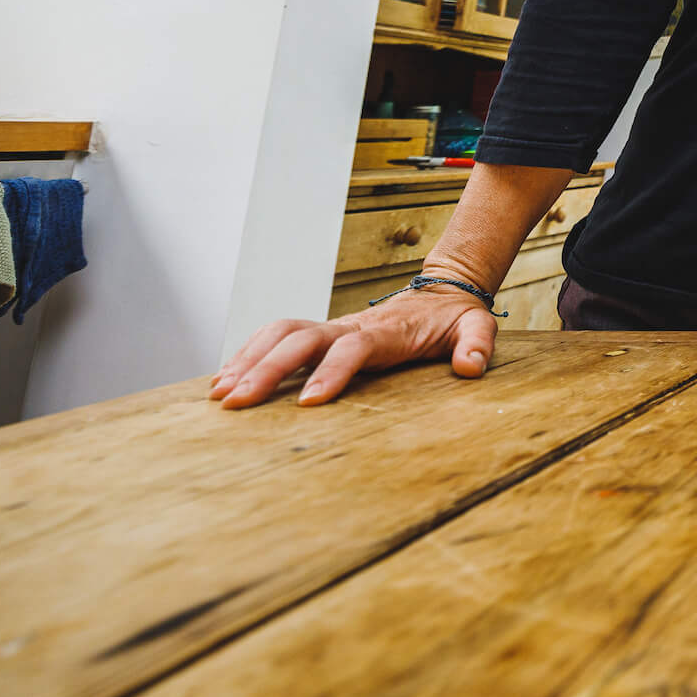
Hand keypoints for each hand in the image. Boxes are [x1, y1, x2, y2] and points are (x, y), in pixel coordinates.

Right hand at [208, 283, 496, 408]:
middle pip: (301, 340)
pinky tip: (225, 380)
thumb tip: (471, 367)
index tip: (309, 403)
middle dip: (267, 369)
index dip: (331, 372)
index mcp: (385, 331)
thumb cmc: (454, 318)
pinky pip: (276, 336)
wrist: (442, 293)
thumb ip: (477, 344)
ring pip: (280, 333)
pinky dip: (247, 353)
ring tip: (219, 393)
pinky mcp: (320, 334)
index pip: (352, 349)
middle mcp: (350, 326)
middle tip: (236, 402)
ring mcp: (332, 327)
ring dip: (248, 359)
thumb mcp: (477, 327)